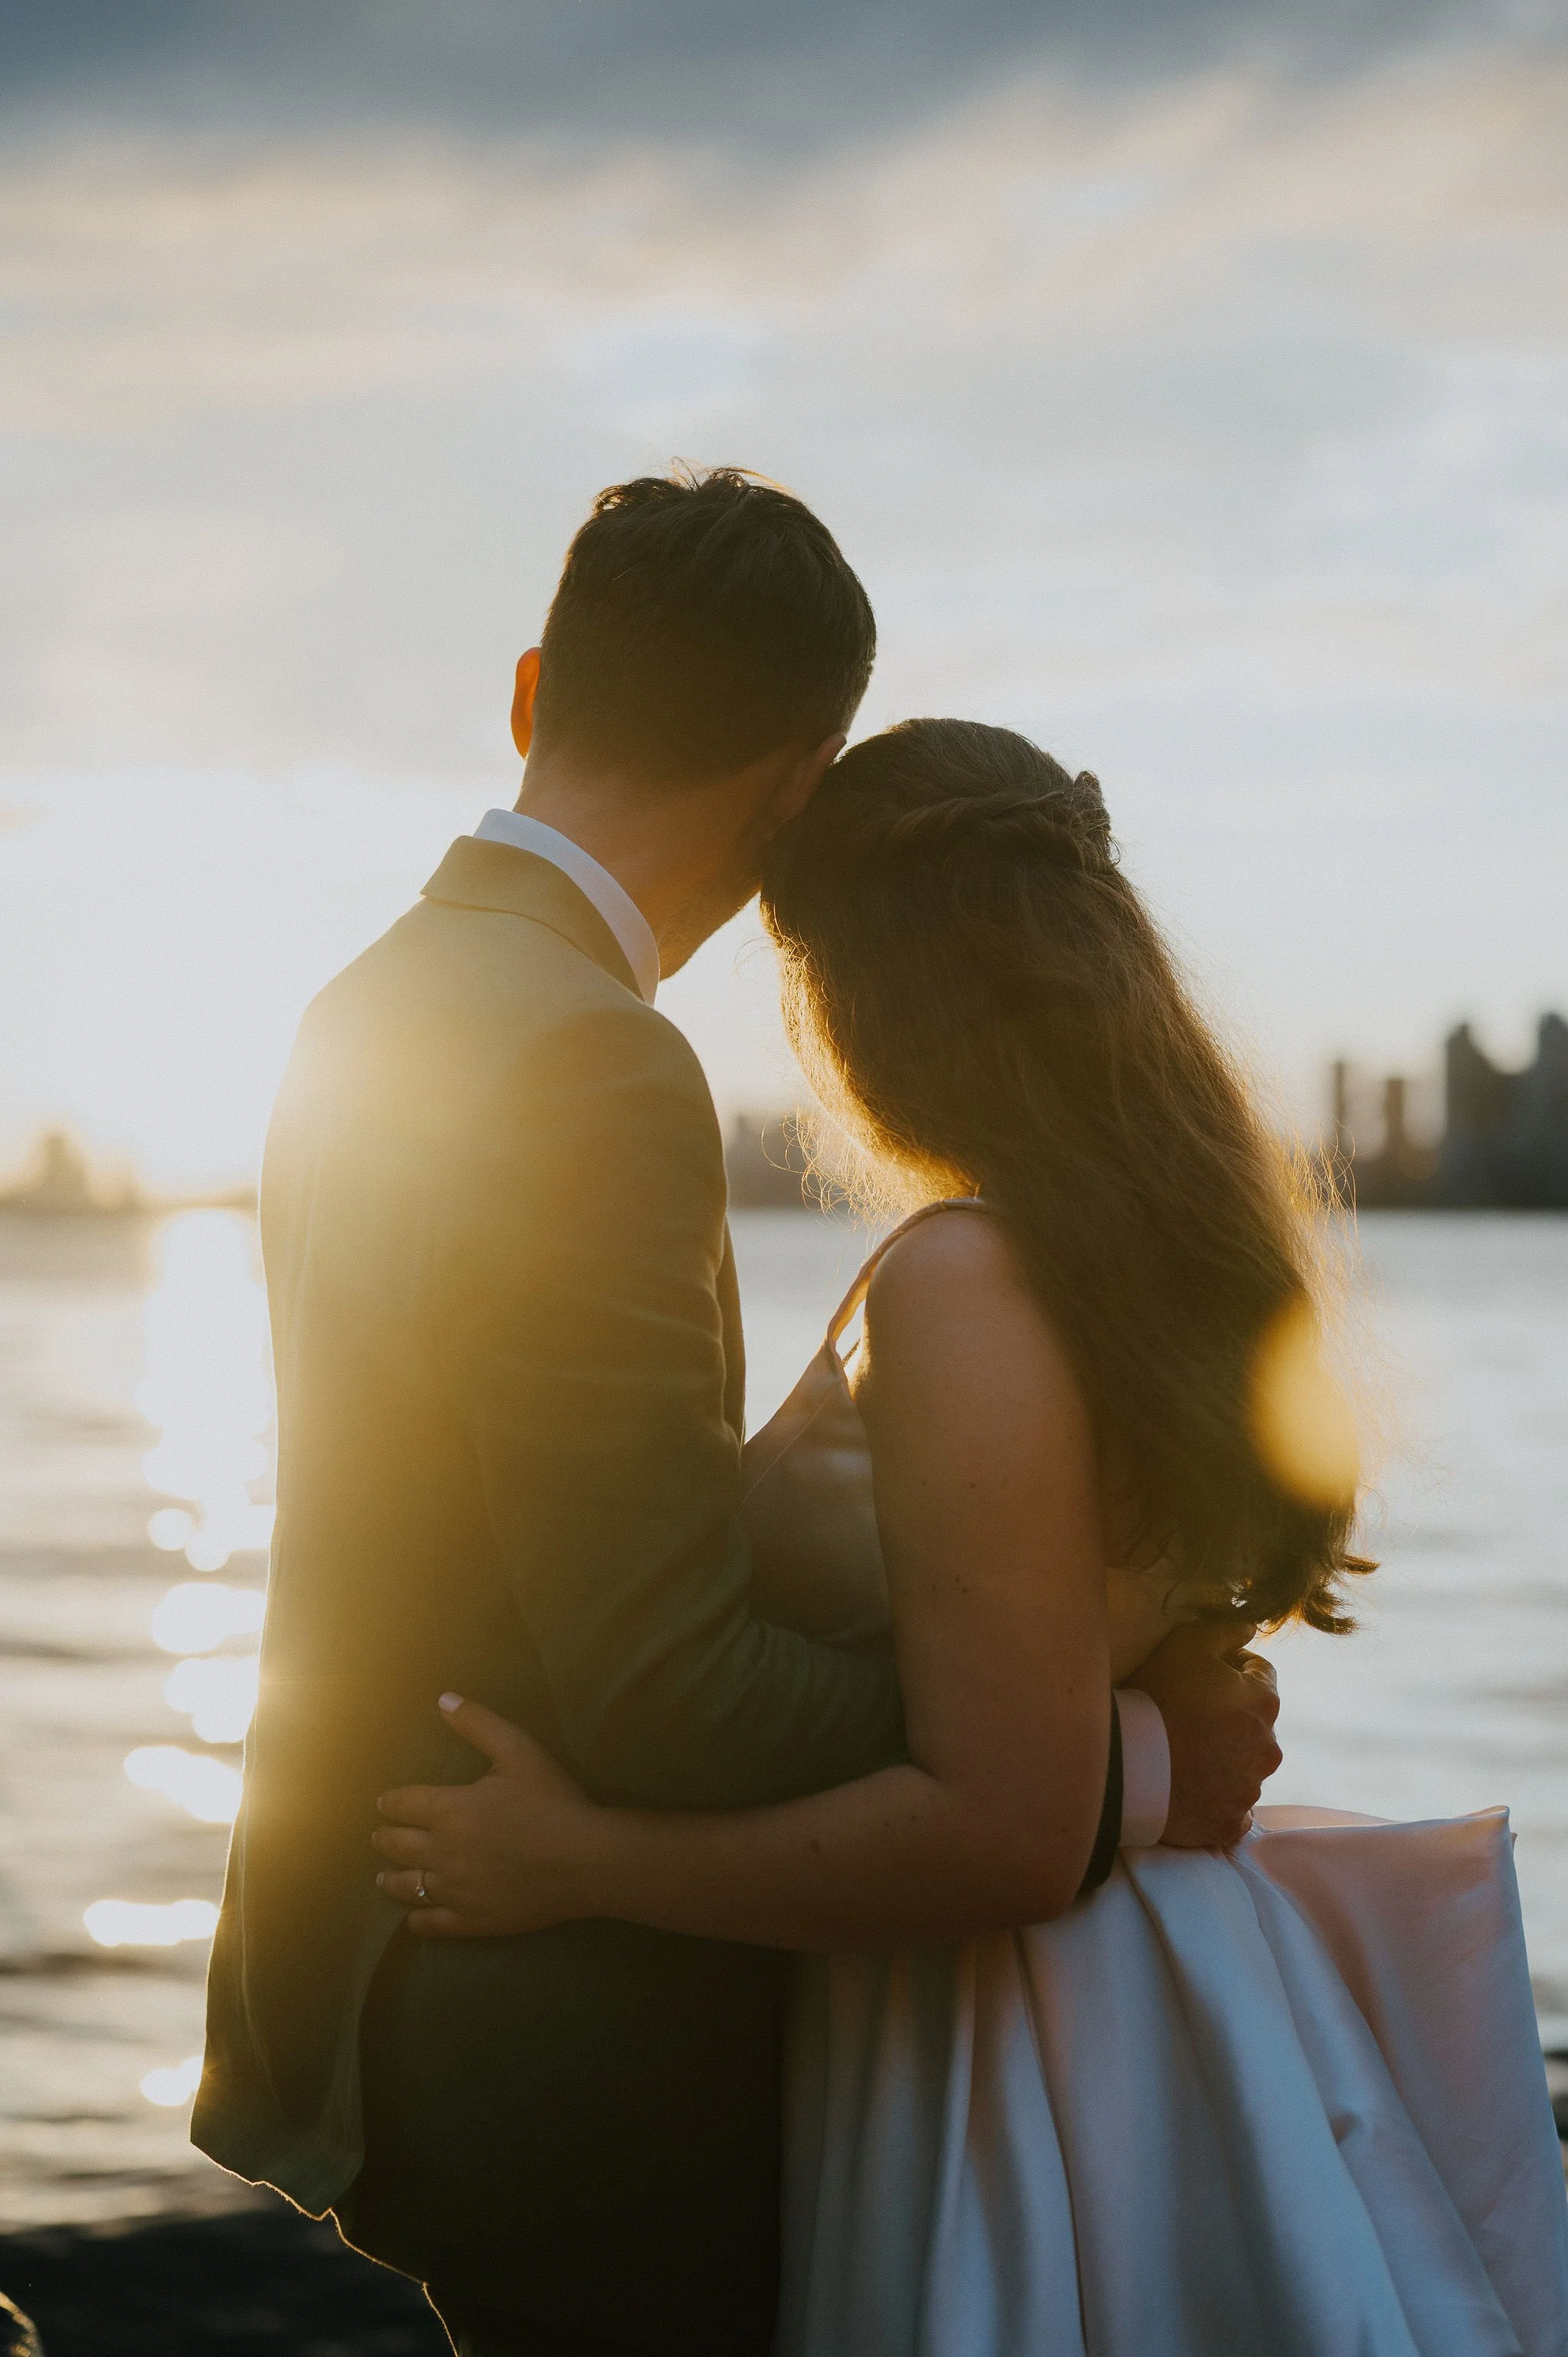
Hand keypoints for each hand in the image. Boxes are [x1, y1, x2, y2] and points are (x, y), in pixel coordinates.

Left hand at [372, 1695, 604, 1937]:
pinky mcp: (470, 1921)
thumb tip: (443, 1699)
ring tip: (384, 1878)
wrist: (584, 1859)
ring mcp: (453, 1891)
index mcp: (448, 1809)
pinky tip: (415, 1916)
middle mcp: (440, 1851)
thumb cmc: (552, 1800)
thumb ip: (479, 1724)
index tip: (383, 1803)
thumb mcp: (518, 1750)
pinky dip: (417, 1918)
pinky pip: (430, 1923)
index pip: (403, 1804)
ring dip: (391, 1879)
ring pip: (407, 1886)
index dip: (390, 1802)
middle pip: (397, 1845)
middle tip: (379, 1837)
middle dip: (385, 1838)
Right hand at [1128, 1619, 1281, 1849]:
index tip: (1200, 1677)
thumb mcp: (1187, 1644)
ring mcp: (1251, 1789)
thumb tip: (1250, 1629)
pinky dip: (1216, 1799)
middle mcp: (1268, 1747)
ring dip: (1225, 1758)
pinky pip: (1231, 1809)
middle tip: (1190, 1717)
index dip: (1231, 1670)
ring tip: (1185, 1754)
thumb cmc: (1157, 1697)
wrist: (1130, 1763)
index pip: (1261, 1673)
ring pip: (1244, 1766)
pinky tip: (1189, 1788)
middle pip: (1255, 1723)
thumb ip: (1225, 1630)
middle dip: (1232, 1717)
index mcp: (1264, 1701)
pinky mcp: (1230, 1823)